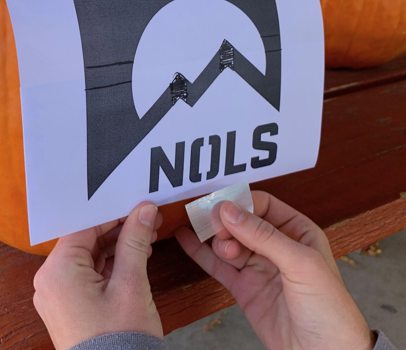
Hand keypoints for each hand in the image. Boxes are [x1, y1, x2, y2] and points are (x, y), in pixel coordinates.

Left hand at [33, 202, 163, 349]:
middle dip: (117, 229)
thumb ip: (135, 241)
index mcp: (57, 271)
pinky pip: (87, 274)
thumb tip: (145, 209)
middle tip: (146, 220)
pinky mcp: (68, 306)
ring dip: (116, 246)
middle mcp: (50, 280)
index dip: (112, 213)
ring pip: (88, 256)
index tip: (136, 205)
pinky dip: (109, 264)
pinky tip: (134, 257)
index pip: (84, 227)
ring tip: (146, 238)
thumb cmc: (120, 339)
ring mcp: (58, 295)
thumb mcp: (130, 284)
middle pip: (85, 240)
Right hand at [176, 191, 374, 349]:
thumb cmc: (329, 310)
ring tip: (219, 245)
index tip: (224, 210)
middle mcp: (275, 246)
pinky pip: (218, 265)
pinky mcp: (243, 288)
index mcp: (297, 232)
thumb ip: (264, 236)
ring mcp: (257, 267)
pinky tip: (186, 237)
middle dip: (226, 222)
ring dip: (216, 238)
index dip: (242, 204)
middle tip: (215, 227)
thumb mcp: (301, 264)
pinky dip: (200, 252)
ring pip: (227, 241)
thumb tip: (229, 211)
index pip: (263, 205)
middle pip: (241, 221)